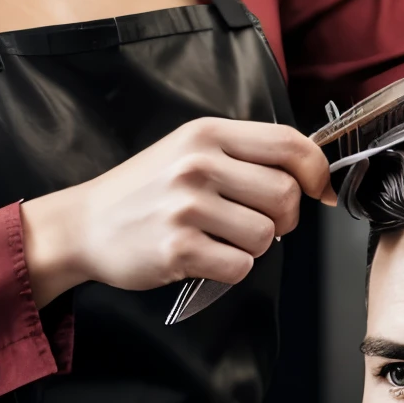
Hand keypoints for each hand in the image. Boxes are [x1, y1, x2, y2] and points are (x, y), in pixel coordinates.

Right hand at [21, 118, 334, 307]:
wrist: (84, 225)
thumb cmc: (144, 190)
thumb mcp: (188, 149)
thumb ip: (242, 154)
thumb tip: (307, 175)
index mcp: (207, 134)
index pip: (288, 143)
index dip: (316, 170)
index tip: (319, 190)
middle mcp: (198, 165)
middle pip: (285, 195)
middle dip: (284, 218)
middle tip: (259, 222)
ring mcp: (187, 207)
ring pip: (265, 236)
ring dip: (253, 246)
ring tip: (221, 238)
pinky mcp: (178, 249)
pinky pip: (239, 266)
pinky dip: (231, 269)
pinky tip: (206, 257)